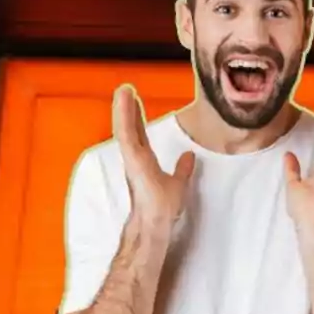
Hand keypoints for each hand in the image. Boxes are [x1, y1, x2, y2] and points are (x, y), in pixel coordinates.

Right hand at [114, 84, 194, 230]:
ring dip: (124, 109)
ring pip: (125, 129)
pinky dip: (125, 117)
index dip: (136, 118)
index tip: (133, 101)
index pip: (139, 134)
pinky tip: (125, 101)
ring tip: (124, 89)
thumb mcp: (178, 183)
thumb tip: (189, 156)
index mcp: (143, 162)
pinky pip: (128, 135)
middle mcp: (135, 159)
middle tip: (126, 89)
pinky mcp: (133, 160)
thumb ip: (182, 169)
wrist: (155, 224)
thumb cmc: (163, 209)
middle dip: (128, 109)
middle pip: (131, 128)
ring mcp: (132, 159)